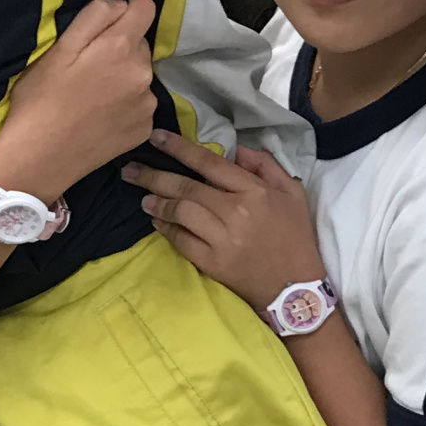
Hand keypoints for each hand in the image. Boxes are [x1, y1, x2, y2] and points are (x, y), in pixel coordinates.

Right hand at [0, 0, 157, 202]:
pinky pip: (140, 104)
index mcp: (122, 46)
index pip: (145, 7)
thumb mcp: (59, 48)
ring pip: (140, 74)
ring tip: (91, 96)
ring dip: (123, 77)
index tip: (101, 32)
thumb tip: (122, 5)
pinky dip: (125, 105)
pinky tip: (100, 117)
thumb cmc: (40, 100)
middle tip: (86, 69)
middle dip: (119, 48)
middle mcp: (144, 73)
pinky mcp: (144, 129)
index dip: (124, 13)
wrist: (39, 159)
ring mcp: (147, 104)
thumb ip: (96, 16)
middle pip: (140, 44)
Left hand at [122, 128, 324, 312]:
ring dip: (157, 202)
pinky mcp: (212, 262)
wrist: (295, 288)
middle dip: (153, 175)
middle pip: (186, 187)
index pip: (208, 162)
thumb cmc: (295, 237)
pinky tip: (156, 221)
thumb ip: (266, 166)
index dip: (178, 148)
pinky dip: (165, 229)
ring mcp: (221, 238)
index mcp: (253, 190)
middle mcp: (234, 211)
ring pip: (180, 212)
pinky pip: (180, 240)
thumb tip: (238, 150)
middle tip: (130, 169)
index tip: (155, 137)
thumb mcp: (293, 194)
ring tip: (143, 196)